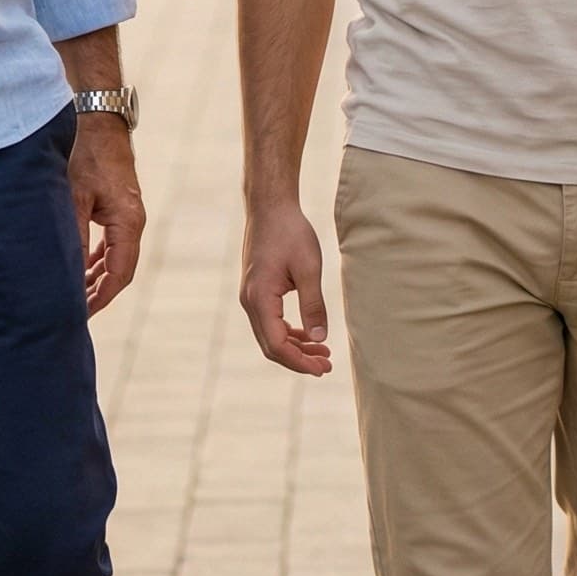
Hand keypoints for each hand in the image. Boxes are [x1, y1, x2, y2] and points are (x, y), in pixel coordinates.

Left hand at [70, 116, 145, 314]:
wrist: (100, 122)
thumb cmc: (86, 156)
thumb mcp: (75, 197)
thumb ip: (74, 237)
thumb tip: (69, 274)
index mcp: (128, 223)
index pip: (119, 275)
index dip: (100, 298)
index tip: (80, 315)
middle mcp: (133, 222)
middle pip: (120, 271)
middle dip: (98, 293)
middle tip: (72, 311)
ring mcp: (128, 215)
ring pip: (116, 258)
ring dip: (97, 276)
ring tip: (74, 294)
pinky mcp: (119, 208)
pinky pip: (113, 243)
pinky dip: (98, 258)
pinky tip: (82, 266)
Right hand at [240, 198, 331, 375]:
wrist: (270, 206)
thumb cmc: (290, 232)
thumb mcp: (309, 268)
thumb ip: (313, 305)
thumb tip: (320, 338)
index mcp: (260, 298)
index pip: (277, 345)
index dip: (299, 362)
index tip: (322, 368)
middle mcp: (250, 301)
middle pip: (271, 346)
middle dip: (299, 360)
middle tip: (326, 367)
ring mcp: (251, 296)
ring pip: (270, 335)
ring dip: (295, 347)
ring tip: (323, 354)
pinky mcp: (257, 290)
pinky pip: (270, 321)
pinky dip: (288, 332)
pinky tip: (308, 334)